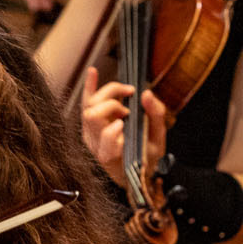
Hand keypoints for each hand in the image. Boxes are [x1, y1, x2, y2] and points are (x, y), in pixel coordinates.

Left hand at [79, 68, 167, 188]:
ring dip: (108, 94)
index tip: (128, 117)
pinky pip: (85, 102)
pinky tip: (93, 72)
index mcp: (112, 154)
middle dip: (113, 102)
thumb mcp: (157, 141)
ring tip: (125, 95)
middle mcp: (96, 144)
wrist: (131, 172)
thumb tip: (146, 94)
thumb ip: (155, 116)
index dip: (115, 125)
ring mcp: (89, 135)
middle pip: (93, 114)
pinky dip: (89, 86)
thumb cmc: (145, 158)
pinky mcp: (88, 126)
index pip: (106, 136)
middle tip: (130, 103)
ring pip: (88, 105)